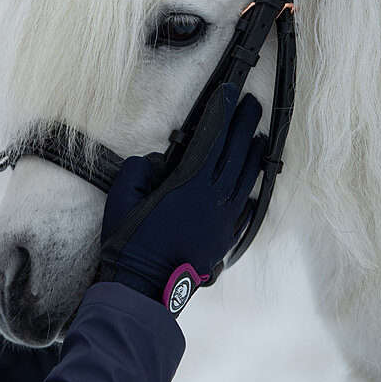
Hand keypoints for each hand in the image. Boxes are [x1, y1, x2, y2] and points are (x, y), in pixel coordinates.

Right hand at [98, 82, 265, 315]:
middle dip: (245, 124)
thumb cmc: (130, 243)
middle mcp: (214, 199)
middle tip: (253, 103)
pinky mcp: (226, 237)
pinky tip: (254, 180)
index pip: (212, 138)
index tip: (231, 92)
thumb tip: (153, 161)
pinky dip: (252, 187)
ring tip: (259, 136)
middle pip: (236, 153)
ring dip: (253, 153)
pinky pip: (247, 205)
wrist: (146, 288)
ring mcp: (224, 220)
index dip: (222, 112)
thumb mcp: (121, 199)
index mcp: (189, 185)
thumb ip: (137, 171)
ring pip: (247, 178)